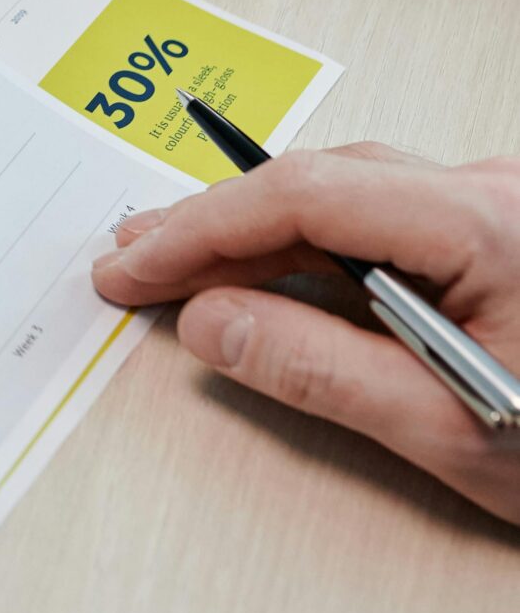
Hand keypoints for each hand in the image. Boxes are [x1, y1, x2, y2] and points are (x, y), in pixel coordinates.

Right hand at [91, 146, 519, 526]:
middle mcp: (495, 190)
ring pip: (353, 193)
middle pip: (323, 182)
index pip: (309, 196)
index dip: (204, 229)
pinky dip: (317, 243)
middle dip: (218, 224)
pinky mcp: (504, 229)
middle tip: (131, 262)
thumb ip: (320, 371)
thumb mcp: (448, 430)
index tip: (135, 265)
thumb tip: (212, 322)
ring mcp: (502, 203)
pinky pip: (389, 216)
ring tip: (180, 265)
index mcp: (487, 223)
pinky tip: (271, 273)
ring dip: (262, 231)